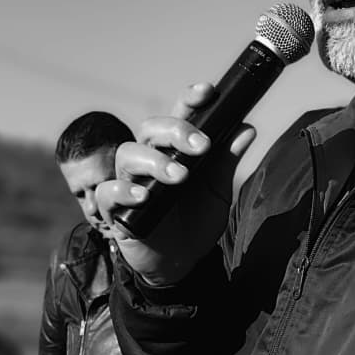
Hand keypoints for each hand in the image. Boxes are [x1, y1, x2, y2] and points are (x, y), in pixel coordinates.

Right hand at [96, 83, 256, 281]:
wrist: (182, 262)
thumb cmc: (196, 220)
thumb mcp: (218, 191)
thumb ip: (228, 161)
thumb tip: (247, 128)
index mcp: (175, 149)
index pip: (178, 114)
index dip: (189, 100)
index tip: (207, 92)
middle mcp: (149, 159)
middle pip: (151, 128)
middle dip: (176, 130)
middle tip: (202, 146)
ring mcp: (129, 182)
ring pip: (128, 154)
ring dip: (154, 161)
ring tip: (180, 176)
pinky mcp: (114, 210)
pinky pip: (107, 193)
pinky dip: (124, 191)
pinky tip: (144, 196)